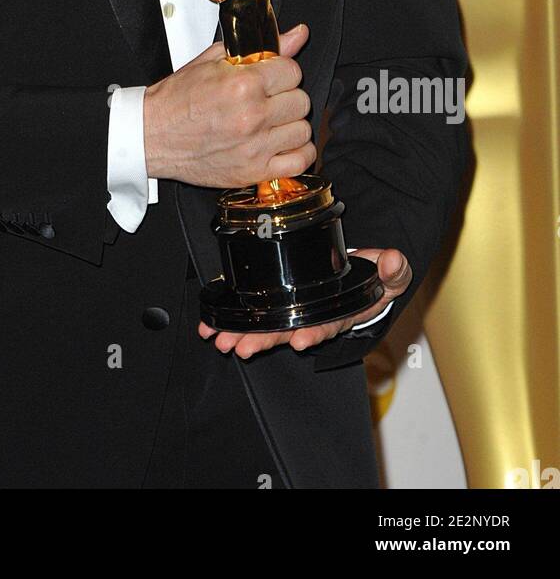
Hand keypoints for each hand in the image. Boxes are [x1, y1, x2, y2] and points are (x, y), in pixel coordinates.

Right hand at [143, 24, 313, 187]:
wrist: (151, 135)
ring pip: (303, 131)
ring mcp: (255, 146)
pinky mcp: (253, 171)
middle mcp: (252, 116)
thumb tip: (296, 35)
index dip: (282, 71)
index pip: (293, 71)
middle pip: (301, 101)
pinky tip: (281, 144)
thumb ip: (260, 48)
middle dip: (286, 96)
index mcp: (243, 85)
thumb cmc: (177, 100)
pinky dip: (297, 153)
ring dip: (290, 125)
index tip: (272, 77)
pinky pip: (300, 162)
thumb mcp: (213, 62)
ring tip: (271, 122)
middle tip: (268, 99)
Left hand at [198, 248, 411, 357]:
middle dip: (266, 340)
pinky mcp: (279, 303)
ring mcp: (295, 313)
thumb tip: (393, 260)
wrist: (361, 273)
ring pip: (269, 328)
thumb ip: (394, 269)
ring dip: (245, 335)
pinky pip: (256, 314)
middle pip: (289, 332)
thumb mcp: (389, 273)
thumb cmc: (373, 277)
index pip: (327, 325)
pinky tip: (212, 327)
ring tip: (223, 341)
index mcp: (341, 313)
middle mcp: (315, 318)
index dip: (313, 333)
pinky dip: (234, 320)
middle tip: (243, 346)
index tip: (299, 339)